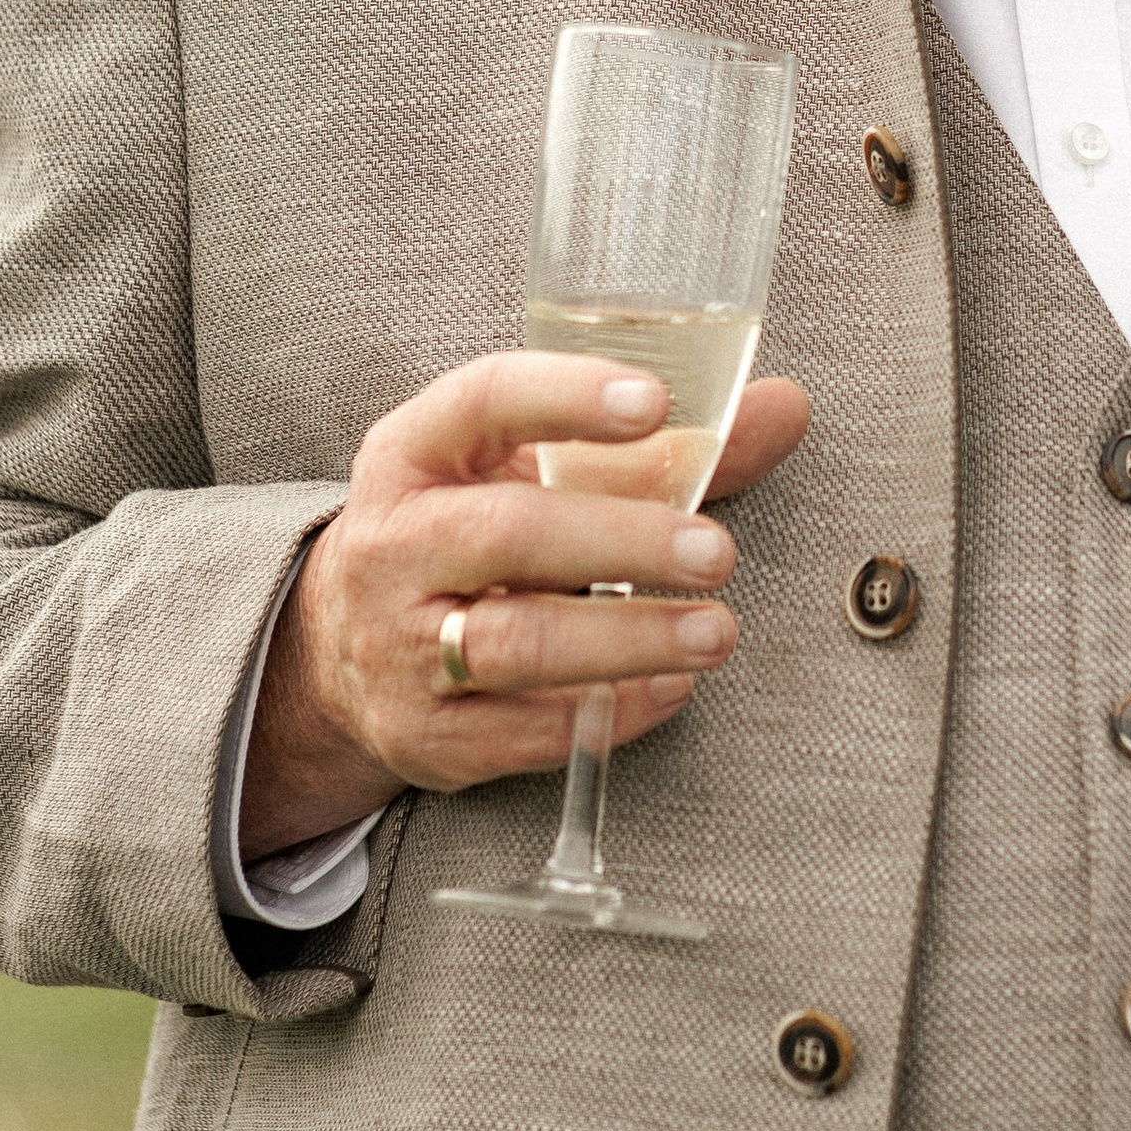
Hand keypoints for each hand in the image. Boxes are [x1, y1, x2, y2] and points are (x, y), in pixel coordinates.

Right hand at [237, 351, 811, 858]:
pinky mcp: (423, 733)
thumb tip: (783, 409)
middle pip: (508, 534)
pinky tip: (670, 689)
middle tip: (715, 552)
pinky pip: (521, 731)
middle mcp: (394, 543)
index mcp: (416, 450)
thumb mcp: (533, 473)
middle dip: (623, 542)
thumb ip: (661, 449)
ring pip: (515, 643)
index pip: (484, 401)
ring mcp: (398, 644)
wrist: (347, 649)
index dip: (568, 398)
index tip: (657, 403)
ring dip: (628, 640)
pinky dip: (607, 713)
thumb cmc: (473, 532)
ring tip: (716, 631)